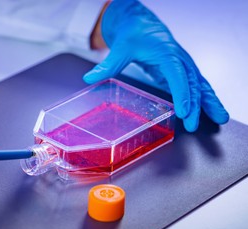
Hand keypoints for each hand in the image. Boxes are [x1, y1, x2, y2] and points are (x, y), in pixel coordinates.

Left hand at [84, 0, 228, 131]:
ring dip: (209, 102)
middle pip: (193, 83)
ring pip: (200, 84)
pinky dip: (204, 98)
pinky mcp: (179, 72)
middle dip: (196, 105)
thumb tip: (89, 77)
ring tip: (220, 118)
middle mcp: (179, 60)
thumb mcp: (120, 47)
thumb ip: (108, 65)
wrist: (139, 22)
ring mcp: (182, 66)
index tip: (184, 111)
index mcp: (167, 53)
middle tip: (194, 124)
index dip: (182, 94)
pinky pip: (196, 86)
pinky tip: (210, 110)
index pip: (178, 75)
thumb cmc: (133, 32)